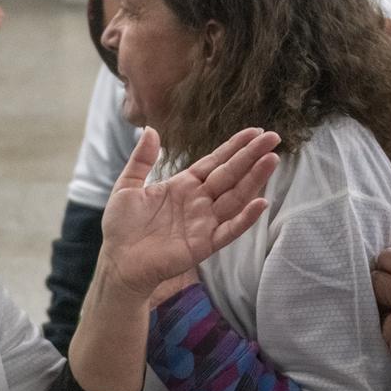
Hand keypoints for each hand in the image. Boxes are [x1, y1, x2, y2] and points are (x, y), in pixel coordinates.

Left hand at [99, 127, 279, 303]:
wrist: (117, 262)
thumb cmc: (122, 227)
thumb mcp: (127, 186)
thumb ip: (141, 160)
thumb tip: (150, 129)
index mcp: (183, 185)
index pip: (215, 161)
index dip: (235, 147)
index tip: (256, 132)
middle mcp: (198, 201)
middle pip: (231, 175)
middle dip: (251, 156)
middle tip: (274, 138)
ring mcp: (204, 222)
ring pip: (235, 197)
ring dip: (254, 180)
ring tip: (271, 160)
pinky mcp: (204, 244)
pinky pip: (229, 230)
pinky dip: (245, 218)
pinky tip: (261, 203)